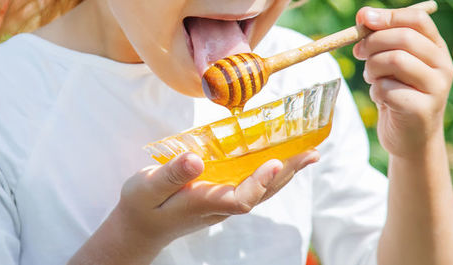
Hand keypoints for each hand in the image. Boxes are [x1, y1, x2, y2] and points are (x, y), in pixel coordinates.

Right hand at [69, 150, 318, 263]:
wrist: (141, 227)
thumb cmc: (142, 206)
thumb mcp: (146, 187)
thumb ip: (171, 173)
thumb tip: (196, 158)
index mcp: (203, 203)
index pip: (239, 199)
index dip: (259, 183)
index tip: (274, 164)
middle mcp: (220, 205)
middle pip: (261, 194)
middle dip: (286, 174)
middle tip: (311, 153)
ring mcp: (224, 203)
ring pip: (261, 190)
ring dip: (286, 172)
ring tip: (309, 153)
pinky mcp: (223, 195)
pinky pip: (253, 184)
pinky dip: (272, 171)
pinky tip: (283, 157)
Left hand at [352, 6, 452, 157]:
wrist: (411, 138)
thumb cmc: (399, 94)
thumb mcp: (391, 63)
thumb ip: (380, 39)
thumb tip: (363, 14)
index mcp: (436, 49)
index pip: (418, 20)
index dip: (389, 16)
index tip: (364, 18)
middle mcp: (442, 66)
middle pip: (405, 38)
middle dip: (373, 42)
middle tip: (358, 52)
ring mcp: (436, 88)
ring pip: (395, 61)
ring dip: (372, 68)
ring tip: (372, 78)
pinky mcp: (422, 110)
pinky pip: (387, 89)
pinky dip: (375, 91)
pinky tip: (381, 99)